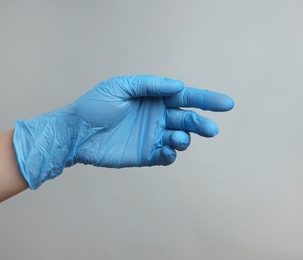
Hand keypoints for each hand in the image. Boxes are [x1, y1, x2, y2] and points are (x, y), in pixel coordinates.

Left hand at [13, 75, 233, 188]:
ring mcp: (152, 136)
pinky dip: (171, 155)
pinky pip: (166, 156)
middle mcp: (157, 116)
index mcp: (154, 98)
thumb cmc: (95, 105)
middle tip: (211, 130)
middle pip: (188, 119)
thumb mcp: (120, 87)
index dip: (207, 100)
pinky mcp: (146, 154)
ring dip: (185, 139)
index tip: (227, 104)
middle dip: (201, 123)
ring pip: (180, 138)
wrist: (76, 132)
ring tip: (177, 138)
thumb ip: (150, 85)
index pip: (185, 97)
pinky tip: (167, 151)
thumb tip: (179, 86)